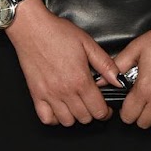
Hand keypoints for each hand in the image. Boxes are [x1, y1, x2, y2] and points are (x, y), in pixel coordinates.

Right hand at [6, 1, 122, 125]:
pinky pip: (46, 118)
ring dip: (75, 117)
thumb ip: (105, 64)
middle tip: (92, 105)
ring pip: (66, 121)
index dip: (105, 112)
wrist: (32, 28)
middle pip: (84, 118)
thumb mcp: (87, 44)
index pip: (98, 110)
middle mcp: (65, 90)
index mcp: (80, 80)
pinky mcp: (36, 94)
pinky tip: (58, 109)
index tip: (105, 109)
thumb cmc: (57, 33)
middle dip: (92, 114)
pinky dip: (54, 118)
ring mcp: (49, 94)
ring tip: (77, 106)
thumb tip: (119, 80)